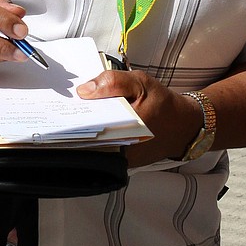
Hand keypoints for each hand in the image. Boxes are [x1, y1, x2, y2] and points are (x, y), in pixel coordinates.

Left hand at [76, 67, 199, 167]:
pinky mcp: (121, 162)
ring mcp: (120, 161)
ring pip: (92, 146)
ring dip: (84, 132)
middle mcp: (121, 152)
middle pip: (87, 140)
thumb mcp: (141, 83)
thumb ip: (113, 82)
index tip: (62, 110)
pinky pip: (101, 149)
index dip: (73, 119)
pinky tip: (93, 122)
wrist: (182, 126)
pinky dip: (95, 136)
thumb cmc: (163, 105)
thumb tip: (84, 90)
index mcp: (125, 132)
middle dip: (76, 124)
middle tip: (66, 110)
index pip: (87, 131)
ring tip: (77, 115)